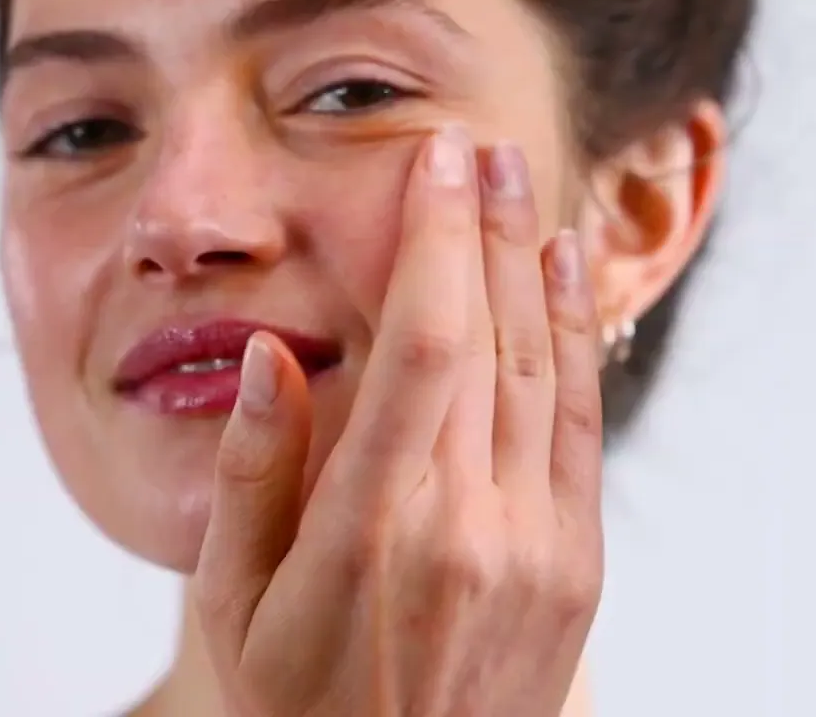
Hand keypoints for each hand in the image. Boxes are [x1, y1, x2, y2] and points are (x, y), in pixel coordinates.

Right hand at [194, 124, 603, 716]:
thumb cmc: (301, 711)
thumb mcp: (235, 604)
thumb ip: (254, 474)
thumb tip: (271, 358)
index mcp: (373, 530)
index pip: (423, 348)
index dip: (436, 243)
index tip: (434, 170)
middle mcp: (469, 528)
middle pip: (491, 341)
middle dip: (484, 233)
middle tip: (477, 155)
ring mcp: (537, 551)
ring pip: (543, 377)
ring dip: (535, 274)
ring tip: (524, 194)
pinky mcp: (577, 570)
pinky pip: (580, 435)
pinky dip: (574, 350)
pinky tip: (562, 289)